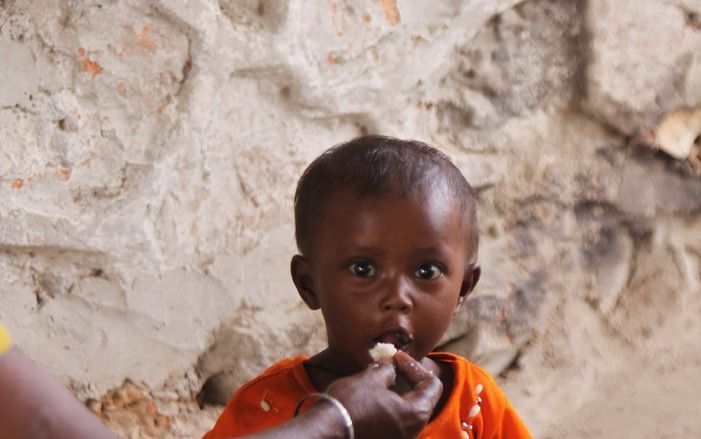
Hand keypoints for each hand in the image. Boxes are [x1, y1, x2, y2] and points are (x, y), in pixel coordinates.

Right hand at [325, 351, 441, 438]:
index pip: (432, 385)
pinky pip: (395, 421)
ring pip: (407, 411)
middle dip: (408, 378)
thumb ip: (389, 370)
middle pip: (422, 399)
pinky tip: (373, 395)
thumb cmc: (351, 402)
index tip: (396, 358)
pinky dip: (389, 405)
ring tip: (380, 378)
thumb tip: (391, 367)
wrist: (326, 430)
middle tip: (392, 365)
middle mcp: (412, 431)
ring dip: (398, 392)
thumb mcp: (373, 377)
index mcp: (416, 413)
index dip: (415, 366)